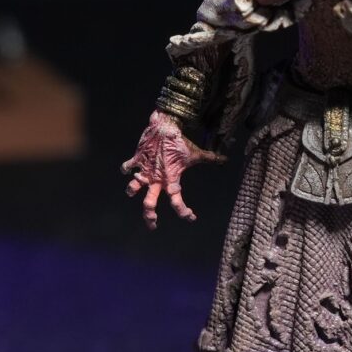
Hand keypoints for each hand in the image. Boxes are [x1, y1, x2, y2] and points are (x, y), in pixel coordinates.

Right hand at [121, 111, 223, 227]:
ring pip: (133, 187)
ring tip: (131, 193)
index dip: (184, 212)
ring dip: (131, 191)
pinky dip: (126, 169)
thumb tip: (225, 159)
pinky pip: (127, 167)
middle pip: (149, 204)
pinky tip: (127, 170)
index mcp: (171, 179)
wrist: (165, 126)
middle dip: (150, 216)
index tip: (190, 217)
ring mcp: (145, 169)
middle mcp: (156, 178)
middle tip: (153, 224)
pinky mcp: (137, 159)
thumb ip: (210, 158)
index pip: (177, 202)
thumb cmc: (181, 141)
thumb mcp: (196, 153)